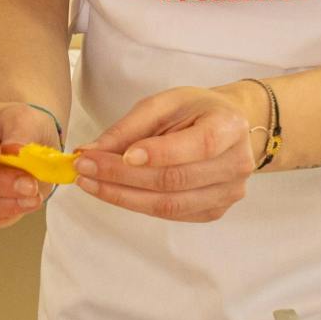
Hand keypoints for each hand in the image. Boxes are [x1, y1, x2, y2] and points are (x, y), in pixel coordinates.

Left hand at [73, 85, 254, 222]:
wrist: (224, 126)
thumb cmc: (192, 111)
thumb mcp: (162, 104)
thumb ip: (128, 127)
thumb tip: (90, 150)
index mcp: (229, 126)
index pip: (199, 145)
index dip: (160, 153)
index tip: (121, 154)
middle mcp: (236, 163)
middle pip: (176, 179)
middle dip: (123, 175)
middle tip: (84, 166)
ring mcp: (229, 192)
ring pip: (169, 204)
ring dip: (122, 196)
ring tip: (89, 182)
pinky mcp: (214, 210)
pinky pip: (170, 214)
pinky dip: (135, 204)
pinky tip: (111, 191)